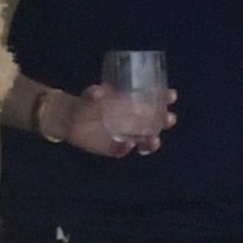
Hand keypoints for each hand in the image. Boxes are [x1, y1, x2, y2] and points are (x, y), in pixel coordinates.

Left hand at [61, 85, 176, 156]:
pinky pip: (124, 151)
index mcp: (131, 104)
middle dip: (165, 120)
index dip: (164, 98)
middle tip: (169, 119)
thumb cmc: (85, 104)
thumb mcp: (89, 96)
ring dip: (152, 141)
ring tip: (153, 140)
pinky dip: (127, 149)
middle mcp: (132, 121)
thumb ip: (92, 94)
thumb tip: (98, 91)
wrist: (70, 122)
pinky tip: (128, 145)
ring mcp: (125, 135)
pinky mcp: (114, 148)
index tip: (171, 95)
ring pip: (144, 140)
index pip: (153, 101)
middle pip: (155, 122)